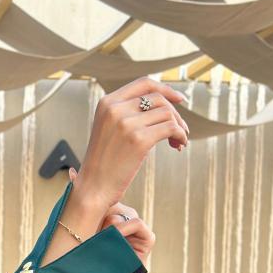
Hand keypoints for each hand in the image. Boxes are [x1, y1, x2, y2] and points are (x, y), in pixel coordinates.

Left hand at [68, 167, 153, 272]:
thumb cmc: (92, 266)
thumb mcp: (83, 237)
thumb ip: (80, 211)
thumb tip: (72, 173)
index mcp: (110, 217)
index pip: (102, 199)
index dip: (90, 191)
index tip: (73, 177)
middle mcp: (124, 219)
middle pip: (111, 203)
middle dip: (99, 213)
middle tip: (89, 225)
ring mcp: (136, 228)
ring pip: (122, 212)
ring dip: (108, 224)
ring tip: (100, 238)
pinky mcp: (148, 238)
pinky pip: (135, 222)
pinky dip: (122, 228)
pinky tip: (113, 236)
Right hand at [70, 75, 189, 210]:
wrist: (92, 189)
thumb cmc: (102, 164)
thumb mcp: (108, 130)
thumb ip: (125, 113)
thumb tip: (162, 104)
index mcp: (107, 103)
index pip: (143, 83)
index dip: (165, 89)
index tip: (179, 100)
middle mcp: (115, 109)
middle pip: (159, 99)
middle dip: (175, 113)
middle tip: (180, 131)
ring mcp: (127, 123)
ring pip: (167, 113)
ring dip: (179, 127)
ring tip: (178, 142)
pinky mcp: (139, 140)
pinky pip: (171, 128)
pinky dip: (180, 135)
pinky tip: (179, 145)